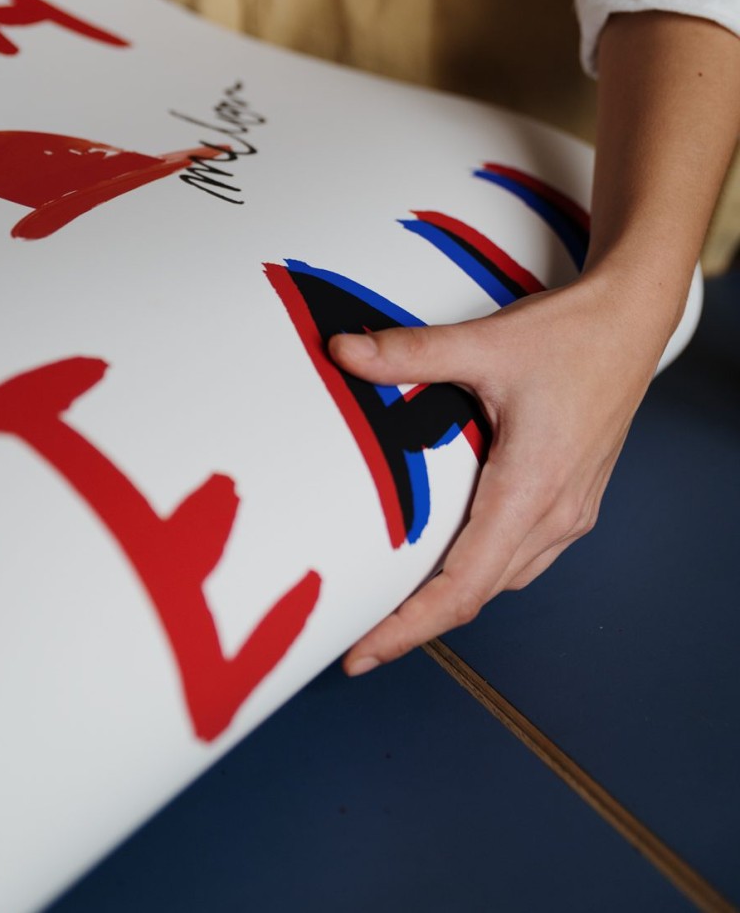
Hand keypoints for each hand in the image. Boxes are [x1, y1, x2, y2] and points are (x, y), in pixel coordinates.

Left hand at [332, 272, 673, 675]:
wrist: (632, 323)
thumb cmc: (571, 336)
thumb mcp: (485, 342)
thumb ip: (411, 353)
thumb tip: (344, 352)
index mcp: (531, 488)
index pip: (463, 585)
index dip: (409, 628)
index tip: (363, 654)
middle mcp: (556, 513)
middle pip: (479, 591)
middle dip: (418, 620)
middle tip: (358, 631)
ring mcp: (571, 510)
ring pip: (503, 576)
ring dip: (453, 593)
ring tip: (395, 600)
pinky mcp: (575, 499)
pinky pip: (524, 554)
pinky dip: (482, 565)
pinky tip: (453, 550)